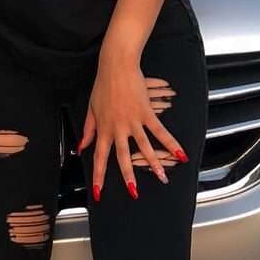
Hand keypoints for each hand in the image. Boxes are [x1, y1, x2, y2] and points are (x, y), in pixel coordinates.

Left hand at [75, 47, 188, 200]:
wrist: (116, 66)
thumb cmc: (103, 85)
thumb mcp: (91, 109)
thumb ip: (87, 131)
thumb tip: (80, 148)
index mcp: (103, 129)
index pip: (99, 157)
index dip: (99, 175)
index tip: (99, 192)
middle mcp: (118, 128)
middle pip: (122, 157)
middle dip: (128, 176)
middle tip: (134, 192)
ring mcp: (133, 121)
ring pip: (143, 147)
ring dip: (153, 163)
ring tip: (162, 178)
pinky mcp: (146, 112)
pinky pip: (159, 131)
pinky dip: (170, 143)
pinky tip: (180, 153)